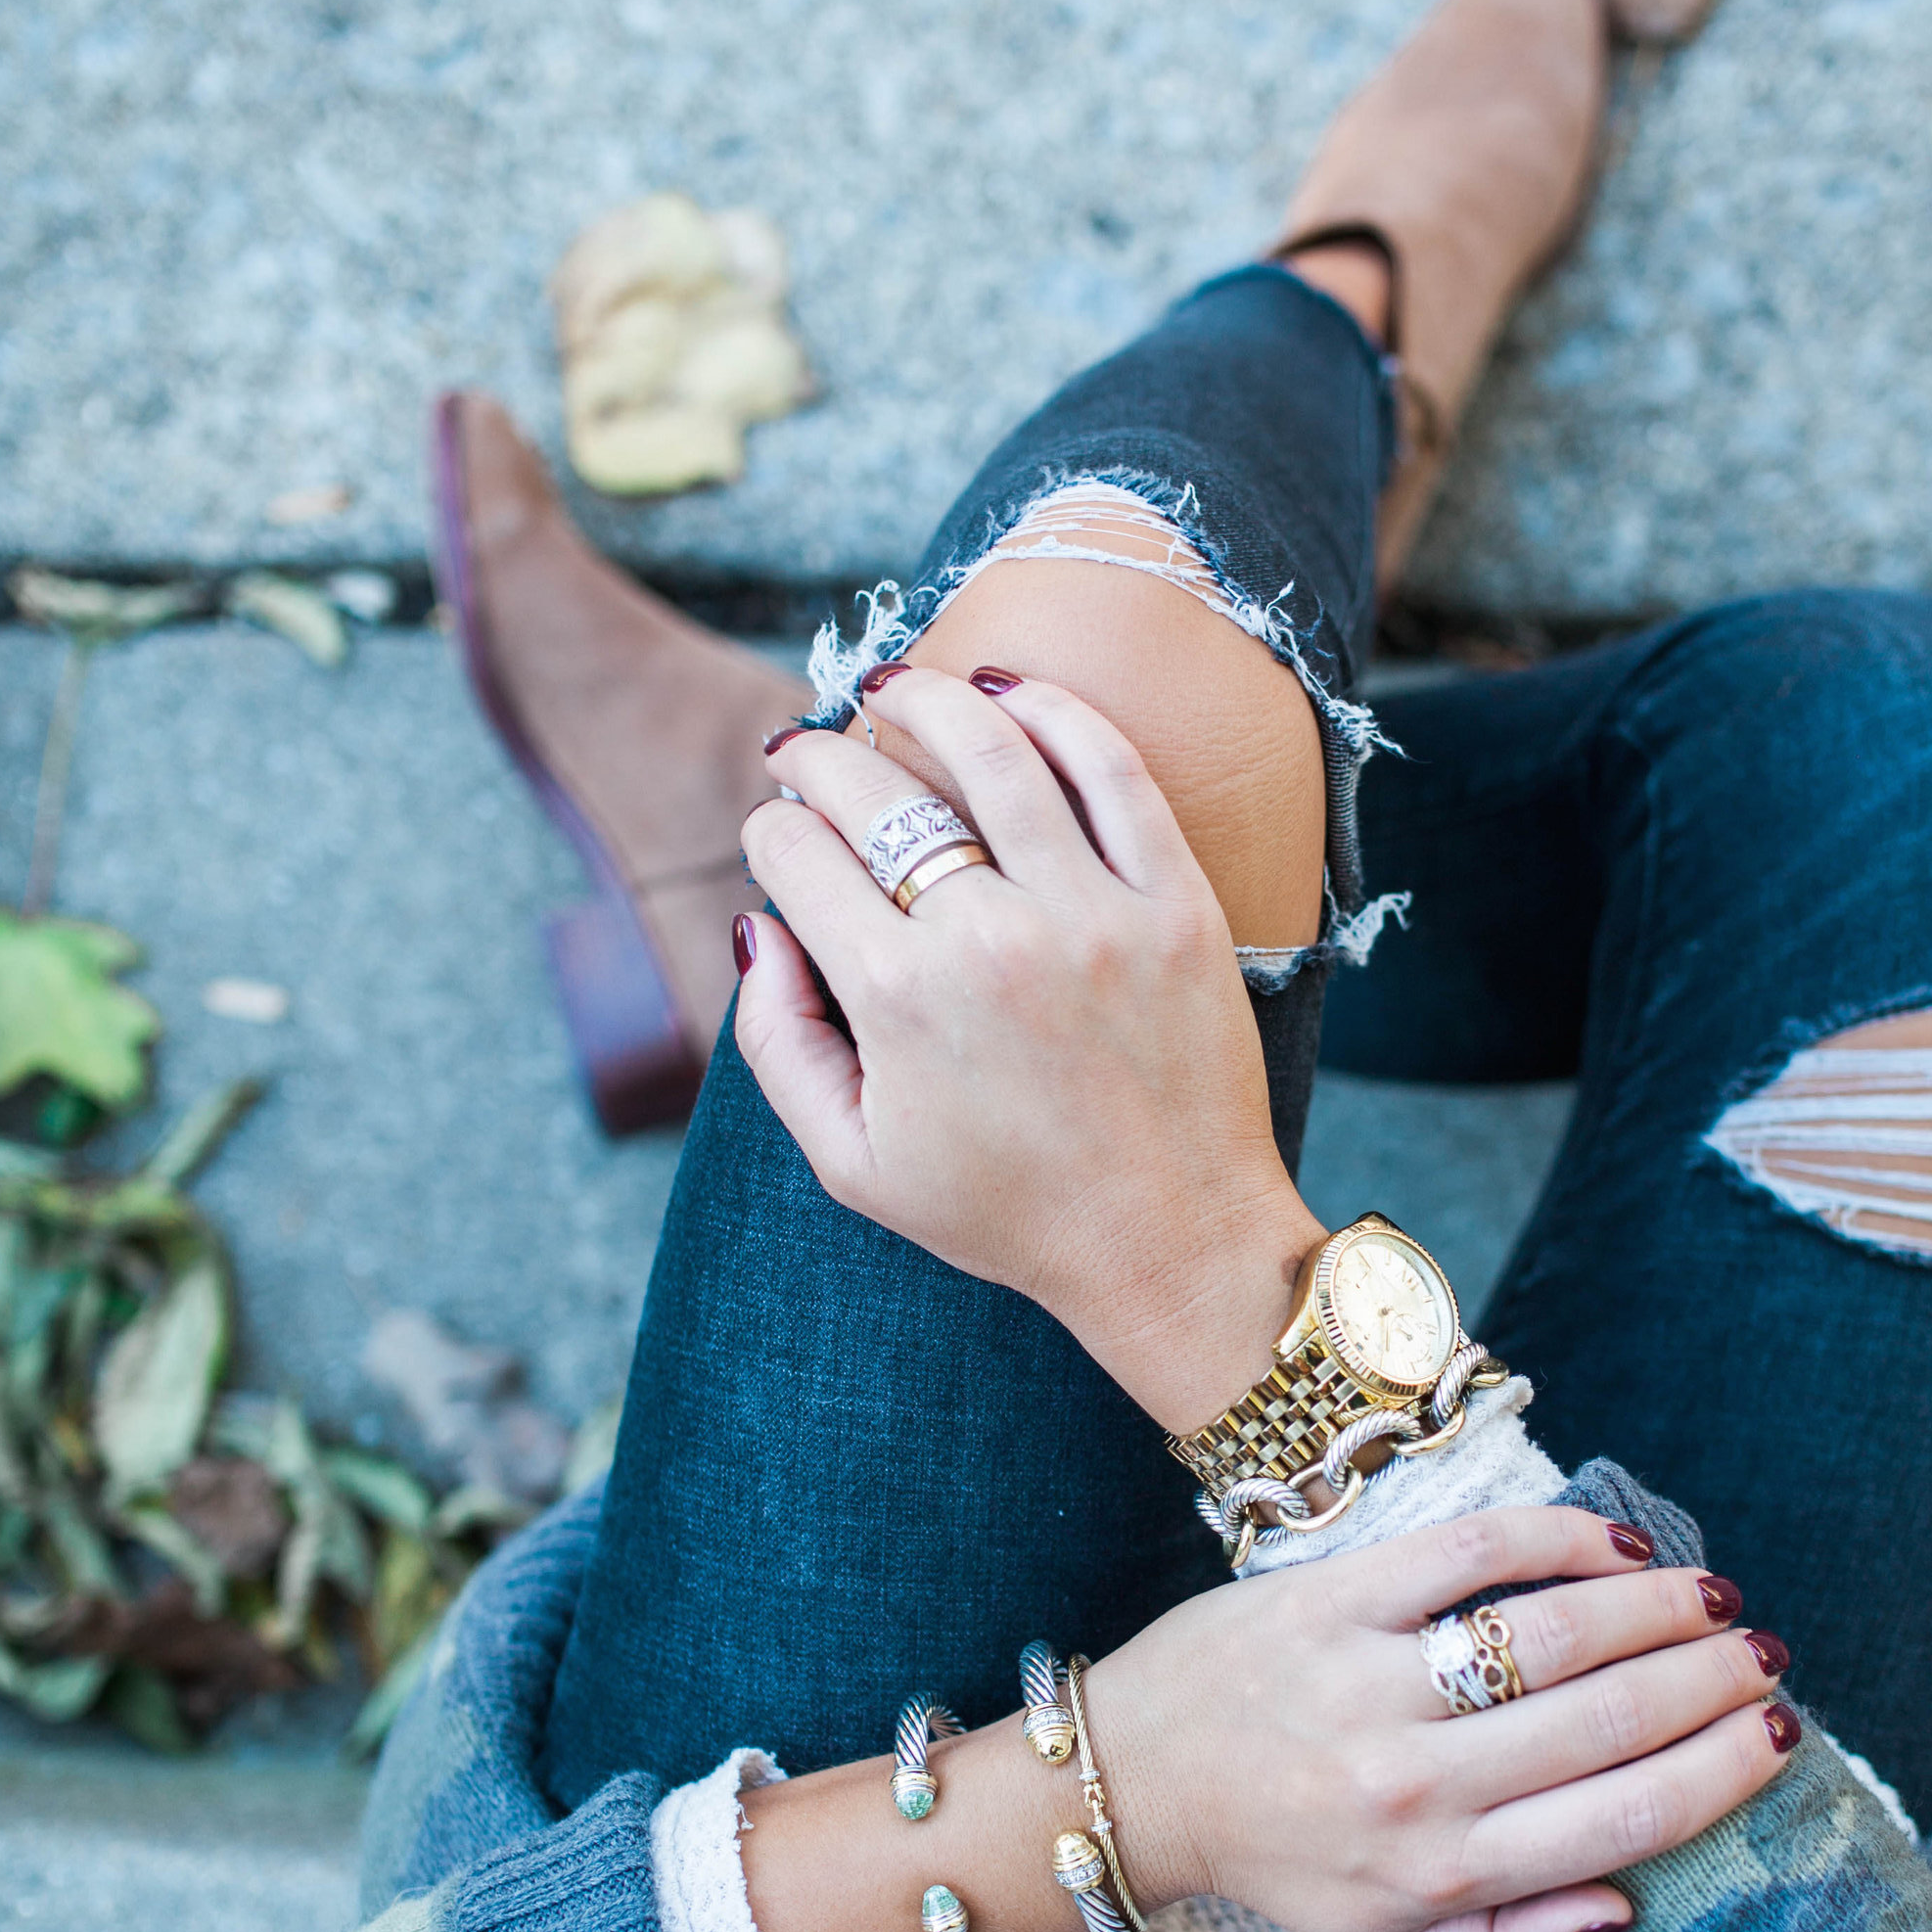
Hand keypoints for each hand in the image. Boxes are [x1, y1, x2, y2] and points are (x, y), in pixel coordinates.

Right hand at [736, 665, 1315, 1428]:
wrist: (1172, 1243)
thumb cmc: (1006, 1212)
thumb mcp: (852, 1163)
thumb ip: (776, 1042)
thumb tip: (755, 924)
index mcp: (897, 1001)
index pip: (799, 854)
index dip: (770, 830)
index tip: (775, 833)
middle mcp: (992, 940)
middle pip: (878, 789)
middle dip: (819, 755)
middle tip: (806, 751)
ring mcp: (1094, 913)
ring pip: (993, 748)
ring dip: (924, 698)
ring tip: (892, 688)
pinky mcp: (1176, 904)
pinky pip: (1114, 770)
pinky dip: (1055, 711)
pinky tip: (1008, 691)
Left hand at [1086, 1500, 1797, 1931]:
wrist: (1138, 1779)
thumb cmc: (1284, 1861)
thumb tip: (1624, 1912)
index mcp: (1440, 1874)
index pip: (1623, 1819)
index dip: (1720, 1771)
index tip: (1778, 1733)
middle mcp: (1413, 1783)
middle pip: (1609, 1720)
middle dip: (1709, 1682)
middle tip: (1763, 1655)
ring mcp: (1370, 1683)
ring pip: (1552, 1632)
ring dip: (1656, 1609)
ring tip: (1710, 1599)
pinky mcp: (1331, 1597)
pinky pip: (1468, 1553)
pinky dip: (1559, 1540)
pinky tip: (1618, 1545)